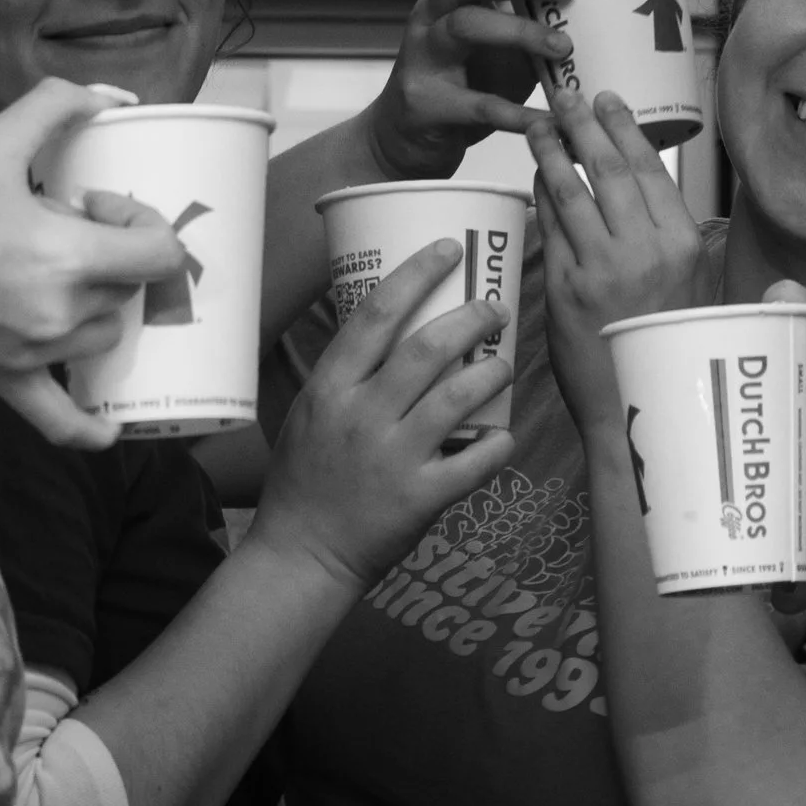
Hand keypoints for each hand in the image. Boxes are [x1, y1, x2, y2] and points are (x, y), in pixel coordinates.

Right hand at [0, 78, 188, 446]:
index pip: (158, 253)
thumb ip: (57, 106)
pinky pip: (59, 420)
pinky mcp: (1, 379)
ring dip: (101, 306)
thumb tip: (114, 94)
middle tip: (67, 227)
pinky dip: (90, 428)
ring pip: (105, 338)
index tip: (98, 203)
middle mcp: (58, 315)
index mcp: (64, 257)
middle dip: (114, 254)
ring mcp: (31, 355)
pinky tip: (113, 426)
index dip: (143, 222)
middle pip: (130, 290)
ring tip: (59, 275)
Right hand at [257, 241, 515, 590]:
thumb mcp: (308, 414)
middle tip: (496, 307)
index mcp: (330, 388)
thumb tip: (386, 329)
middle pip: (427, 348)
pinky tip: (505, 436)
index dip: (416, 274)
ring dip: (491, 374)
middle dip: (472, 318)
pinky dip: (498, 445)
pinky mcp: (419, 498)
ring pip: (457, 398)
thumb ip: (345, 376)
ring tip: (504, 364)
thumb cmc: (302, 480)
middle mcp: (361, 415)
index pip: (375, 314)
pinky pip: (474, 463)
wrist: (300, 555)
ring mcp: (392, 458)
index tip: (448, 250)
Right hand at [362, 0, 571, 178]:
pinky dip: (517, 113)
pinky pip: (475, 104)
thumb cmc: (464, 81)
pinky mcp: (426, 103)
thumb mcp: (496, 43)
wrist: (406, 138)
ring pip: (464, 26)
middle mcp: (429, 17)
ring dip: (519, 31)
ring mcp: (422, 58)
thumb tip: (600, 4)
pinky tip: (550, 119)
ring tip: (564, 46)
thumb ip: (530, 21)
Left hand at [529, 87, 699, 427]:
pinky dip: (541, 195)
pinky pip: (549, 227)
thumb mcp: (689, 287)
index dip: (624, 128)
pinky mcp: (565, 288)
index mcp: (684, 245)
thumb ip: (668, 238)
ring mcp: (602, 268)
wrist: (636, 407)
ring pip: (572, 191)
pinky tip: (535, 175)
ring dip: (552, 150)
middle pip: (609, 169)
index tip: (607, 100)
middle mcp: (646, 251)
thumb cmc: (665, 347)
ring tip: (539, 124)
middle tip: (565, 95)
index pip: (651, 169)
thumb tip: (647, 190)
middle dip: (584, 124)